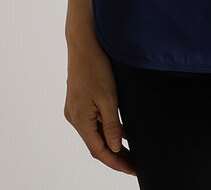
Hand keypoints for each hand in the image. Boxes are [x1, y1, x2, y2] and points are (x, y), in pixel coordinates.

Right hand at [64, 32, 136, 175]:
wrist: (84, 42)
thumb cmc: (95, 67)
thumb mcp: (108, 98)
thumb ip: (111, 125)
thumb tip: (114, 148)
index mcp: (80, 120)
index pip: (99, 151)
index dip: (116, 162)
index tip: (132, 169)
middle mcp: (75, 117)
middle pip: (96, 144)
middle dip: (115, 155)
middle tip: (135, 163)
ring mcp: (76, 108)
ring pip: (96, 132)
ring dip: (112, 142)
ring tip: (131, 151)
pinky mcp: (80, 100)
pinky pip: (94, 121)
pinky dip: (107, 128)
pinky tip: (122, 131)